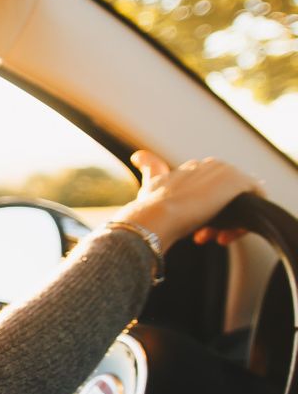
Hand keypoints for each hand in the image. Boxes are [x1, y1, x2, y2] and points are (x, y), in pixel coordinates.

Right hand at [112, 150, 264, 250]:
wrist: (157, 215)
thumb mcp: (149, 185)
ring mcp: (226, 171)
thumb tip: (138, 156)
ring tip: (214, 238)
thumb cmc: (149, 206)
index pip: (208, 190)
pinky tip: (227, 235)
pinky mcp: (239, 181)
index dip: (202, 211)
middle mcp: (210, 165)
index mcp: (192, 167)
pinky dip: (244, 222)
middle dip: (218, 218)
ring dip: (228, 223)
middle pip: (226, 197)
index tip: (194, 229)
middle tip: (205, 235)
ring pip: (239, 202)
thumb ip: (150, 168)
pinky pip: (255, 201)